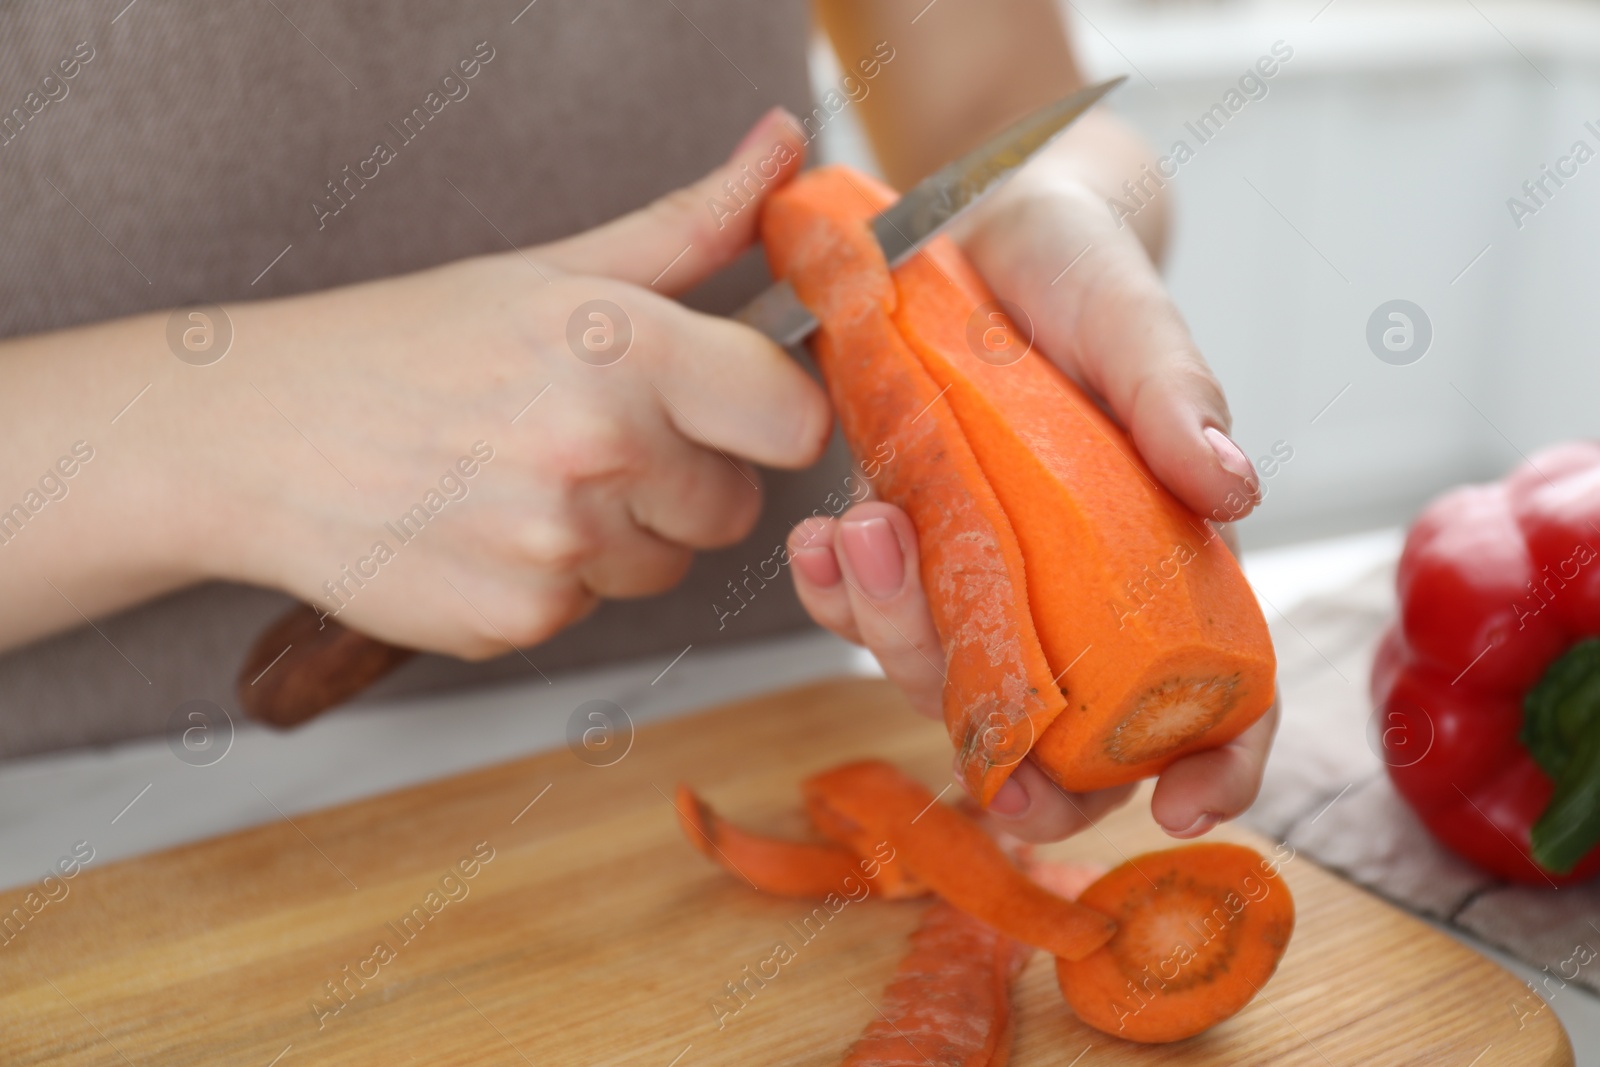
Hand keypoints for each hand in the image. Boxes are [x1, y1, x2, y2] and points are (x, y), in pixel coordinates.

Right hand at [166, 109, 828, 658]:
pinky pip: (590, 609)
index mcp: (625, 346)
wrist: (260, 434)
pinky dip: (553, 582)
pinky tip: (487, 529)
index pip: (793, 420)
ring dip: (618, 534)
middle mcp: (600, 448)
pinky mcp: (519, 618)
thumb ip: (692, 226)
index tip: (734, 409)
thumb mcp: (555, 270)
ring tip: (524, 479)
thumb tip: (785, 150)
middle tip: (595, 437)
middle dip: (685, 478)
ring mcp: (559, 545)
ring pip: (664, 564)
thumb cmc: (409, 346)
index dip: (769, 416)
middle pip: (736, 505)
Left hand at [787, 138, 1274, 842]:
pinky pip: (866, 611)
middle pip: (1062, 722)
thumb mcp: (1130, 318)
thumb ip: (1175, 396)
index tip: (1183, 807)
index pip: (1218, 688)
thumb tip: (1233, 487)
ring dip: (897, 633)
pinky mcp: (909, 547)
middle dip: (1017, 758)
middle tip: (980, 743)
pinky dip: (834, 595)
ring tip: (863, 533)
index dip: (1218, 762)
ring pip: (945, 675)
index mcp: (1163, 557)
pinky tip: (813, 542)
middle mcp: (1075, 591)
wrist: (980, 231)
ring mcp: (985, 578)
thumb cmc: (1081, 273)